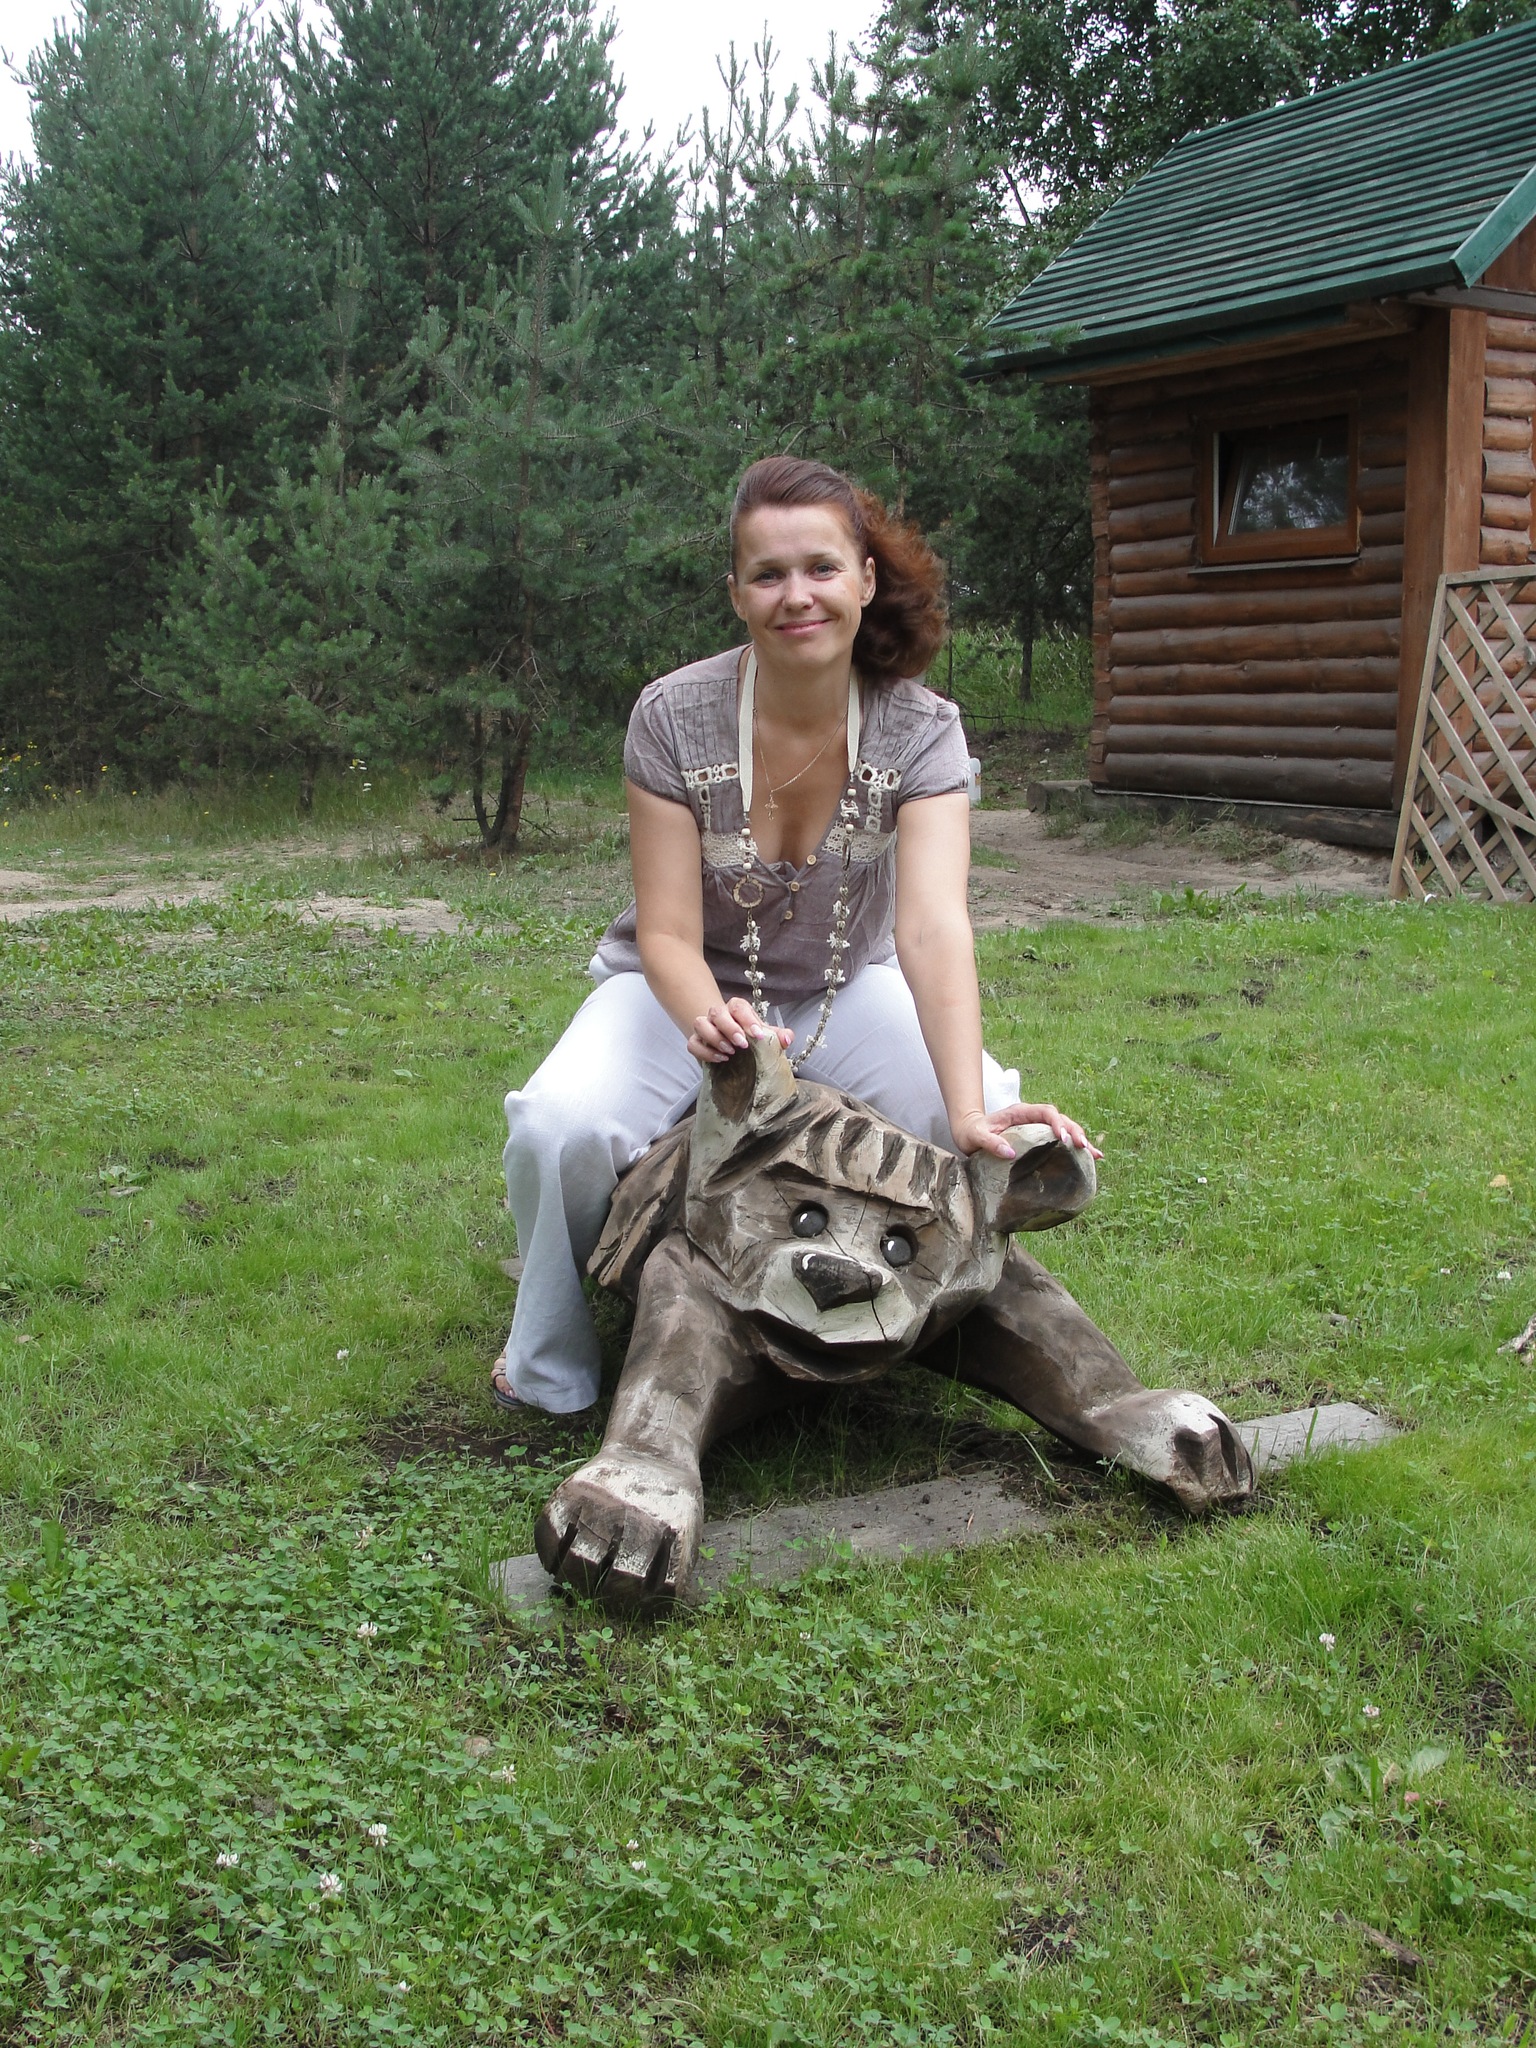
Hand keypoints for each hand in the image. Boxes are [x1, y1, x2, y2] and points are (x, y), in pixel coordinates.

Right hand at [687, 995, 793, 1064]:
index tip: (759, 1036)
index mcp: (737, 1009)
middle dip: (730, 1028)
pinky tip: (720, 1059)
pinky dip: (704, 1052)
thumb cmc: (752, 1039)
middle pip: (717, 1012)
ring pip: (700, 1023)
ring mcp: (705, 1027)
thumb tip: (787, 1039)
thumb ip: (778, 1036)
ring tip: (729, 1052)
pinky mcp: (696, 1041)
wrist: (734, 1048)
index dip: (748, 1019)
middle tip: (742, 1045)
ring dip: (714, 1038)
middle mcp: (719, 1014)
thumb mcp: (767, 1037)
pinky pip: (692, 1043)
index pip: (739, 1006)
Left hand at [952, 1102, 1102, 1161]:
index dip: (1057, 1123)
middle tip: (1084, 1148)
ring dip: (1080, 1140)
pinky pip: (1061, 1140)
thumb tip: (1010, 1153)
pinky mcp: (1039, 1138)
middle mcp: (1033, 1118)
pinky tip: (1090, 1158)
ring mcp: (1037, 1127)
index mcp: (1021, 1112)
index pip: (1046, 1112)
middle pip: (1061, 1119)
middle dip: (1075, 1132)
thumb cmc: (971, 1133)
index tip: (1063, 1139)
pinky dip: (1075, 1148)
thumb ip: (990, 1142)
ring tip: (1095, 1155)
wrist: (969, 1132)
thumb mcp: (975, 1137)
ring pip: (1065, 1129)